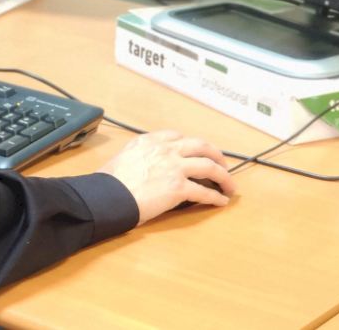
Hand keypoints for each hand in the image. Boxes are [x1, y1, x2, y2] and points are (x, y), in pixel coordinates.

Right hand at [99, 130, 235, 223]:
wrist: (108, 195)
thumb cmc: (109, 181)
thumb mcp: (123, 157)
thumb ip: (139, 156)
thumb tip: (144, 165)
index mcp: (149, 141)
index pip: (178, 136)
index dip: (192, 144)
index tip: (196, 151)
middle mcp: (165, 150)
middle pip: (201, 146)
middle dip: (216, 154)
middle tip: (222, 164)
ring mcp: (174, 167)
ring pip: (209, 166)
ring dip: (224, 176)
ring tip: (230, 185)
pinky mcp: (179, 188)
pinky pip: (205, 192)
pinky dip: (216, 197)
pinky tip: (221, 201)